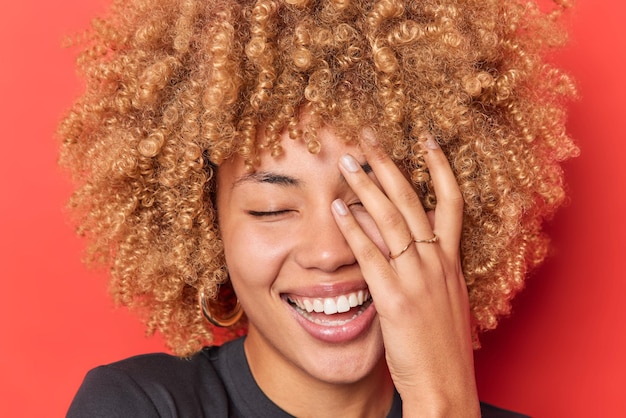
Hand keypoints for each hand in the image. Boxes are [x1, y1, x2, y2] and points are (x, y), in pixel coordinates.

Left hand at [331, 132, 479, 416]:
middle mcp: (436, 263)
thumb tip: (414, 250)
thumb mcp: (446, 302)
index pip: (451, 203)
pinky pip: (373, 256)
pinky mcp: (396, 299)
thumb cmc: (442, 349)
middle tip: (368, 138)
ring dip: (367, 187)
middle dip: (390, 166)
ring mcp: (418, 279)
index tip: (427, 140)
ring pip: (392, 220)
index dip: (440, 168)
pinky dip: (355, 230)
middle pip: (413, 202)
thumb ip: (432, 273)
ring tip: (346, 161)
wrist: (446, 387)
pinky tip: (338, 209)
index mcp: (450, 263)